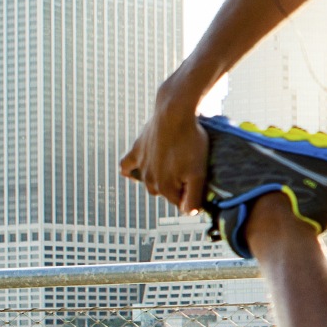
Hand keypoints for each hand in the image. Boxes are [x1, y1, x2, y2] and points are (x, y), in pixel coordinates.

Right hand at [119, 89, 206, 214]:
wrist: (175, 113)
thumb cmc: (190, 142)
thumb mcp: (199, 172)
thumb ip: (194, 197)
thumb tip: (188, 213)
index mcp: (165, 188)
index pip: (180, 202)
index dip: (192, 194)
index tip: (200, 181)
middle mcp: (149, 180)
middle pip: (165, 192)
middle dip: (177, 186)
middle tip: (190, 169)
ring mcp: (142, 165)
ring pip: (148, 182)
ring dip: (159, 179)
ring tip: (173, 167)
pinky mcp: (137, 150)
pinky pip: (126, 166)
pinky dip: (130, 171)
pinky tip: (132, 173)